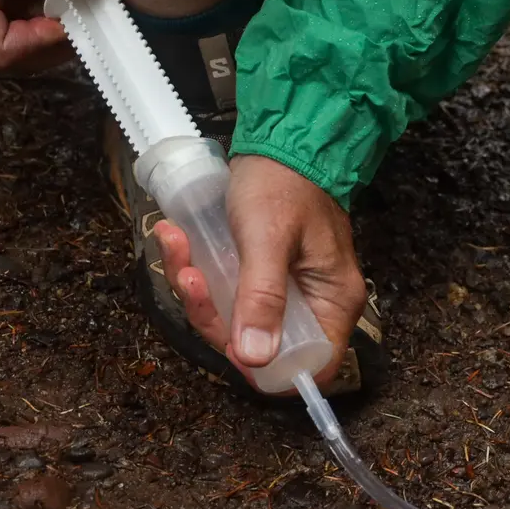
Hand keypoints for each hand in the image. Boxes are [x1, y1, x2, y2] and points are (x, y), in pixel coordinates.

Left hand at [155, 155, 365, 391]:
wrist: (282, 138)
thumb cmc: (286, 182)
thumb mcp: (268, 239)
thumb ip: (262, 298)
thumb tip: (253, 358)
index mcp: (333, 301)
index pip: (311, 366)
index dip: (268, 370)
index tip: (228, 348)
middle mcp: (313, 303)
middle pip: (261, 345)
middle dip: (214, 315)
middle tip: (189, 276)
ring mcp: (285, 290)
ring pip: (235, 317)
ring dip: (198, 288)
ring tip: (176, 244)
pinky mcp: (260, 275)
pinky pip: (226, 290)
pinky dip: (198, 269)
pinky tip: (178, 237)